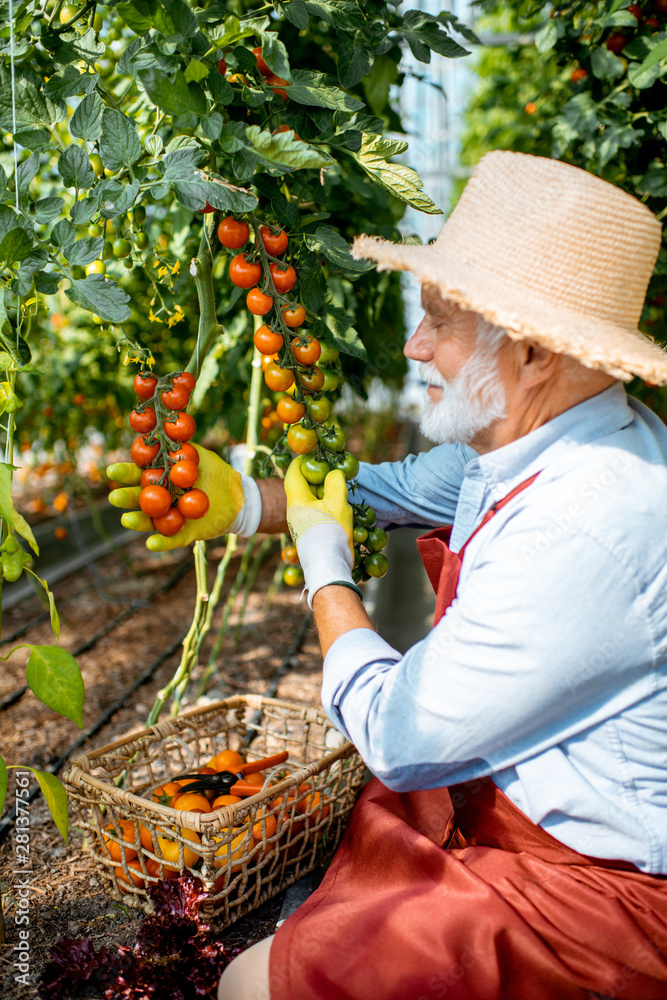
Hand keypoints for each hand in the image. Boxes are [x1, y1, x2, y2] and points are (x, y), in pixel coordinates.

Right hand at [107, 444, 250, 550]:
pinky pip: (171, 540)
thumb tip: (164, 435)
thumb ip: (182, 448)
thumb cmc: (217, 474)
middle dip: (126, 497)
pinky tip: (150, 543)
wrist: (238, 497)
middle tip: (114, 497)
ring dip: (137, 521)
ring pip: (150, 520)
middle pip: (139, 498)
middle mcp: (162, 498)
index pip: (139, 474)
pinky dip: (161, 542)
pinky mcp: (184, 533)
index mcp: (161, 478)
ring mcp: (171, 517)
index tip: (113, 471)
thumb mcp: (201, 457)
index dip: (125, 473)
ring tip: (126, 519)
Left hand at [284, 456, 358, 605]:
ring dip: (321, 494)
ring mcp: (300, 525)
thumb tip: (333, 474)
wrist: (328, 566)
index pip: (293, 473)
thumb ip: (335, 483)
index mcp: (296, 501)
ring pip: (309, 501)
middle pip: (301, 487)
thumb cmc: (330, 532)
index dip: (302, 461)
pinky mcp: (308, 535)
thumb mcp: (337, 502)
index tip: (313, 455)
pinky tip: (337, 509)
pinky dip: (323, 506)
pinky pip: (313, 514)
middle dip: (314, 478)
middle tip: (329, 471)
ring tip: (337, 490)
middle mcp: (294, 512)